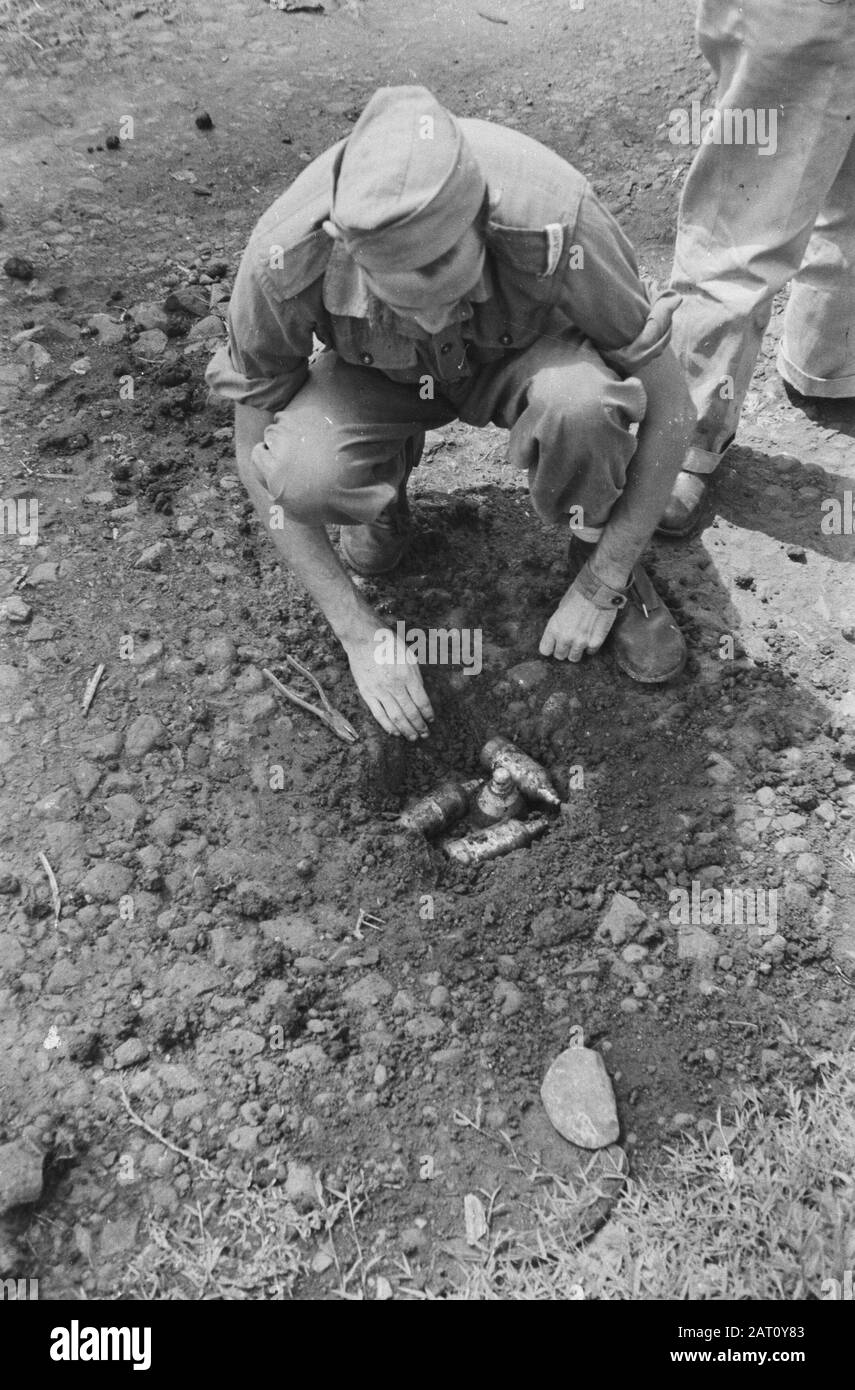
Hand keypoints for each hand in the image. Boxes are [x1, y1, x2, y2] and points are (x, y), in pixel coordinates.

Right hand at [340, 620, 434, 739]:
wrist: (363, 638)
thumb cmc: (389, 643)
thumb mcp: (410, 657)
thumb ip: (416, 678)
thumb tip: (421, 696)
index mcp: (408, 675)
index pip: (422, 701)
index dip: (428, 713)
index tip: (431, 720)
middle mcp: (395, 685)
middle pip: (410, 712)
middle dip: (420, 726)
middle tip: (425, 734)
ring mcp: (380, 691)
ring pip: (395, 717)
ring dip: (406, 729)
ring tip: (412, 737)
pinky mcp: (367, 693)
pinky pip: (378, 714)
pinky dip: (387, 726)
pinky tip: (394, 732)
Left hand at [539, 582, 618, 661]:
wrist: (598, 590)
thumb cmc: (578, 594)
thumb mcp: (561, 608)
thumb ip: (559, 624)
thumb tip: (560, 633)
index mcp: (554, 628)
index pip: (545, 650)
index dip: (550, 647)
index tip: (555, 644)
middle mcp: (565, 638)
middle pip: (560, 656)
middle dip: (563, 649)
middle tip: (569, 641)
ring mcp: (581, 641)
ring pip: (574, 658)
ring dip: (576, 650)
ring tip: (580, 640)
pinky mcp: (595, 642)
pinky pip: (590, 652)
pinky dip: (590, 646)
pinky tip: (591, 636)